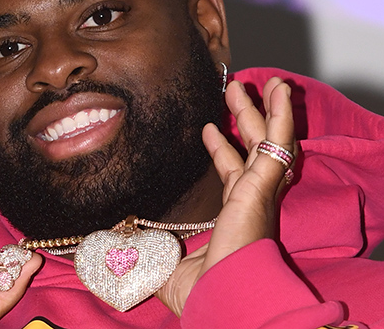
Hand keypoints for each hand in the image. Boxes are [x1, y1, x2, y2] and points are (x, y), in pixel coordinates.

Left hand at [156, 77, 294, 315]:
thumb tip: (103, 248)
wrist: (220, 300)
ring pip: (269, 140)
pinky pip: (278, 141)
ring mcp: (261, 192)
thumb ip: (138, 251)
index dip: (222, 150)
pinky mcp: (263, 185)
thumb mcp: (159, 264)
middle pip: (253, 149)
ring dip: (267, 109)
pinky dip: (281, 114)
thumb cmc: (200, 292)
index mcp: (234, 216)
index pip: (232, 175)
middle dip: (248, 119)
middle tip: (239, 91)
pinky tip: (277, 91)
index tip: (209, 129)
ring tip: (267, 82)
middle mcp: (253, 201)